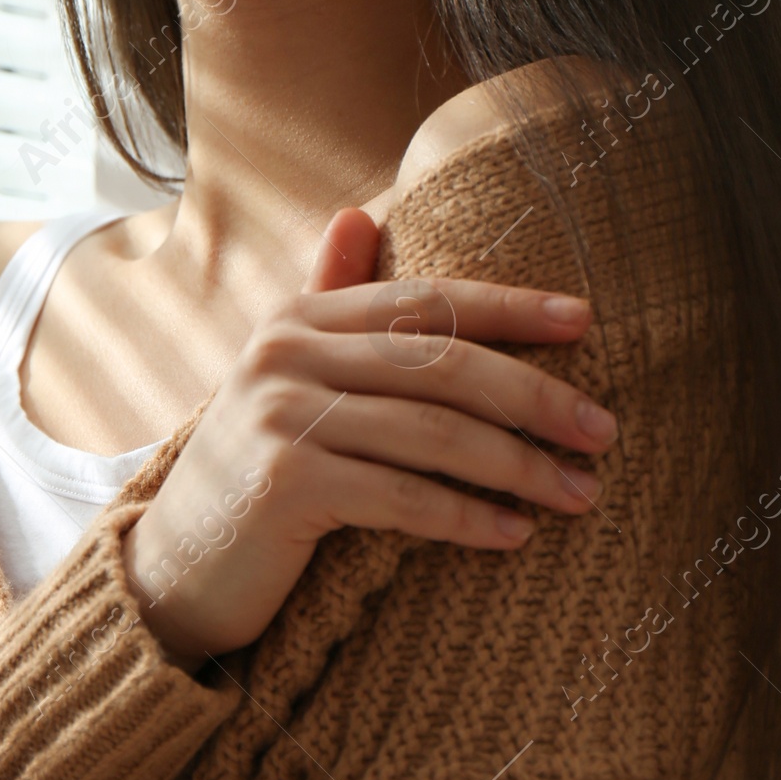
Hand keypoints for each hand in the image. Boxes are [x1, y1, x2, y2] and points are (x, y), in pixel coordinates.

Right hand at [121, 208, 614, 666]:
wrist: (177, 567)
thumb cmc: (255, 469)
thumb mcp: (286, 374)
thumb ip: (328, 297)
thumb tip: (359, 211)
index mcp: (297, 319)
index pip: (423, 298)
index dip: (507, 306)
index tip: (584, 320)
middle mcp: (284, 354)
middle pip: (439, 362)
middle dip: (534, 394)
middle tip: (604, 430)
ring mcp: (281, 416)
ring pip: (433, 432)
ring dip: (519, 466)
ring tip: (580, 493)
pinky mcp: (285, 484)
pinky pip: (403, 497)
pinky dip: (468, 517)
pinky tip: (515, 535)